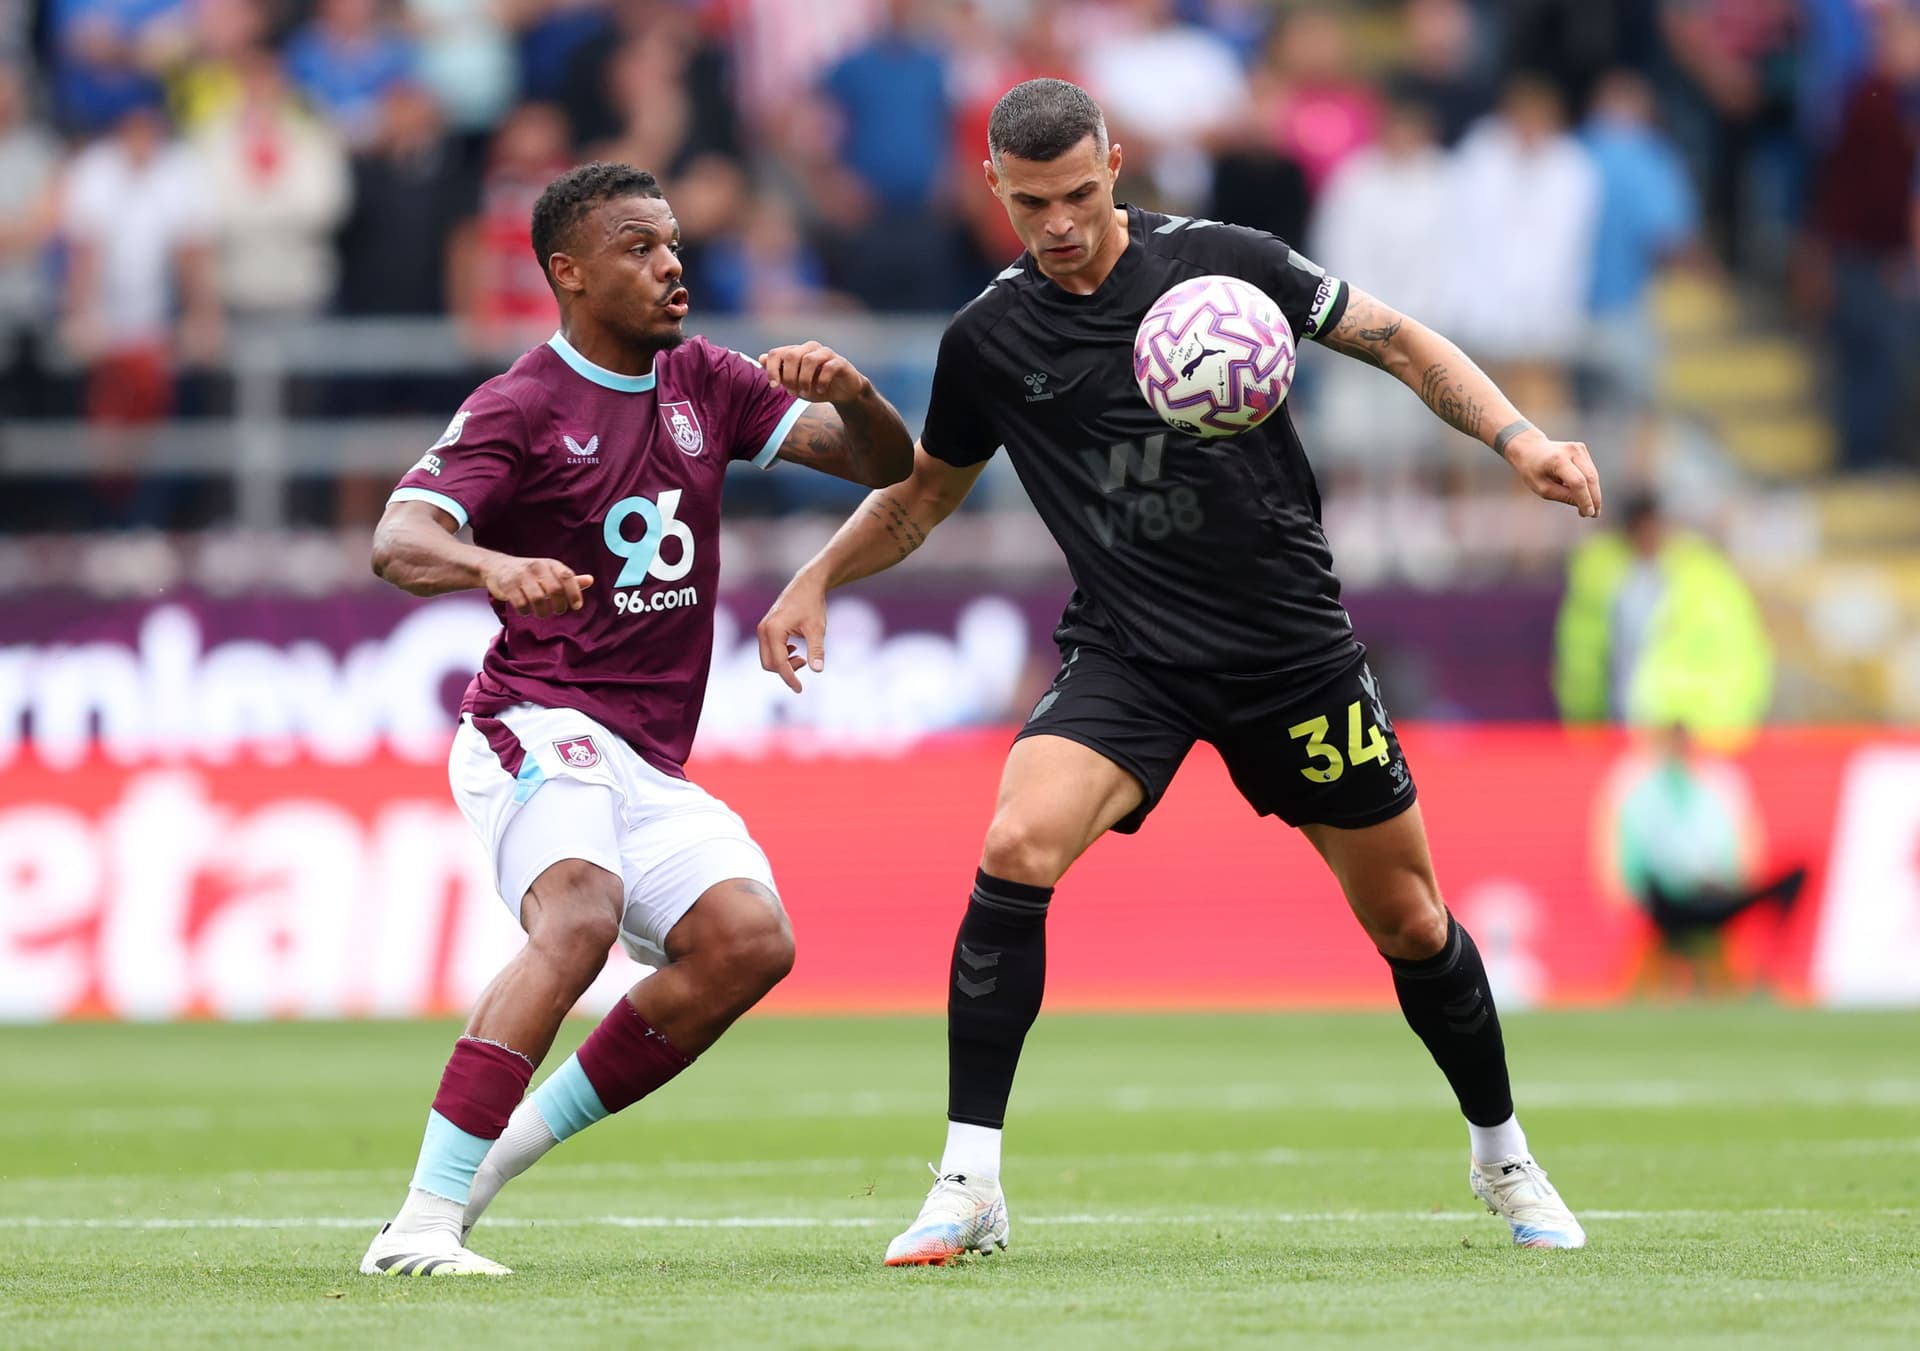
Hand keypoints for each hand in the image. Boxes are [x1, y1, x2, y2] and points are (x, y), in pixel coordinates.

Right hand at [482, 556, 592, 616]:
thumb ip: (569, 579)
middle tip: (559, 610)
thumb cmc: (530, 573)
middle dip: (559, 605)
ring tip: (542, 613)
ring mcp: (521, 576)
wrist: (497, 567)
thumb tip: (591, 580)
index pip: (567, 576)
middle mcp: (537, 567)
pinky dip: (526, 612)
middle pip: (554, 589)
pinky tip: (526, 610)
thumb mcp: (550, 572)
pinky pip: (521, 604)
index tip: (577, 606)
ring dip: (543, 611)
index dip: (574, 593)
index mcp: (550, 564)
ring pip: (538, 599)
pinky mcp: (508, 586)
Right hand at [756, 573, 826, 692]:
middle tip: (804, 662)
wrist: (806, 585)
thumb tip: (818, 670)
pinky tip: (794, 649)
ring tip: (802, 656)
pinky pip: (768, 650)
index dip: (789, 678)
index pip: (779, 663)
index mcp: (773, 630)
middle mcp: (763, 630)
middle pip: (769, 664)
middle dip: (786, 670)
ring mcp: (762, 628)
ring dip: (783, 664)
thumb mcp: (817, 629)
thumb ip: (816, 650)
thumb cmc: (812, 605)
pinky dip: (780, 656)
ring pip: (768, 658)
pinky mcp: (765, 628)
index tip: (800, 690)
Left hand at [760, 341, 866, 403]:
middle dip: (789, 377)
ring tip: (805, 394)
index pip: (776, 353)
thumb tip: (761, 358)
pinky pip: (828, 367)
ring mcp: (825, 353)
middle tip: (792, 393)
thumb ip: (778, 372)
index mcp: (796, 352)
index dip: (771, 369)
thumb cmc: (815, 386)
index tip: (774, 387)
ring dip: (804, 380)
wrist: (842, 392)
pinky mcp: (840, 362)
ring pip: (808, 360)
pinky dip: (821, 381)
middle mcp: (809, 348)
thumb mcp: (794, 383)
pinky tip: (820, 391)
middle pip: (791, 355)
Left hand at [1502, 429, 1602, 518]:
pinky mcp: (1582, 449)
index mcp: (1557, 460)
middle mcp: (1571, 451)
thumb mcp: (1542, 488)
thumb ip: (1562, 496)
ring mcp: (1579, 448)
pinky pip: (1590, 471)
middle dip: (1594, 498)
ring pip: (1593, 475)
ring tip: (1592, 510)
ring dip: (1594, 493)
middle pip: (1590, 478)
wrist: (1530, 448)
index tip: (1588, 514)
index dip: (1585, 499)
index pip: (1577, 482)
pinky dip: (1590, 485)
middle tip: (1594, 515)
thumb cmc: (1533, 470)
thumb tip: (1584, 505)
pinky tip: (1586, 496)